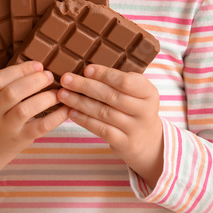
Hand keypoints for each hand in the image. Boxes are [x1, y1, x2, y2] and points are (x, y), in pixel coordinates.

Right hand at [0, 60, 69, 156]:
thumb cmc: (1, 110)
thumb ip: (14, 80)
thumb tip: (43, 66)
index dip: (19, 70)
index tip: (39, 65)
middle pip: (10, 94)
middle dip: (33, 82)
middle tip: (50, 76)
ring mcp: (6, 126)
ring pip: (23, 111)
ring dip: (45, 98)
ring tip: (59, 93)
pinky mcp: (20, 138)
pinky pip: (39, 127)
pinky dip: (56, 117)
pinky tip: (67, 109)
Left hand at [57, 64, 163, 184]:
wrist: (148, 142)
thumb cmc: (136, 109)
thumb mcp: (138, 94)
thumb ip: (120, 82)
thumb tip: (87, 70)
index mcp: (149, 93)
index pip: (126, 81)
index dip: (105, 75)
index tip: (86, 69)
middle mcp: (145, 111)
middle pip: (111, 96)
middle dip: (85, 86)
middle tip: (66, 79)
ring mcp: (135, 129)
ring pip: (103, 112)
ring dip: (80, 102)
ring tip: (63, 94)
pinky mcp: (124, 143)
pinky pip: (101, 129)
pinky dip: (84, 120)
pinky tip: (71, 112)